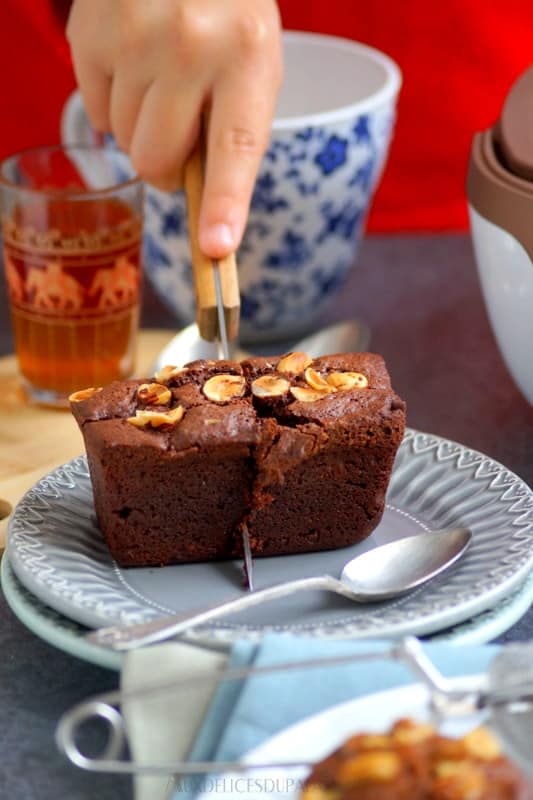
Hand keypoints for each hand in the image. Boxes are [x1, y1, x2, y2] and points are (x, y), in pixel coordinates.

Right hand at [67, 0, 281, 257]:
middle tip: (178, 145)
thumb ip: (231, 134)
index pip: (235, 145)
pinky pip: (96, 112)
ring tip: (162, 85)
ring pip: (123, 140)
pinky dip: (114, 103)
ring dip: (141, 130)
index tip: (215, 247)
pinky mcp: (90, 30)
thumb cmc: (227, 22)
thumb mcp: (252, 68)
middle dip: (166, 169)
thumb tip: (205, 219)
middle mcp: (191, 43)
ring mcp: (134, 34)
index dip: (224, 202)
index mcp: (248, 56)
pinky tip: (134, 67)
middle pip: (157, 159)